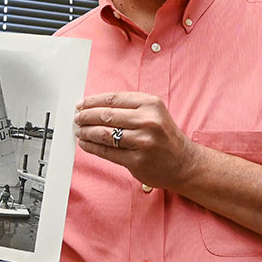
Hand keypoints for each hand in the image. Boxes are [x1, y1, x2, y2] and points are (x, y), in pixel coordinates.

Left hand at [74, 92, 200, 190]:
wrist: (185, 163)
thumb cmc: (166, 137)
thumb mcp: (154, 113)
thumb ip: (130, 108)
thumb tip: (96, 107)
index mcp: (151, 104)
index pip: (114, 99)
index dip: (93, 101)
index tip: (82, 104)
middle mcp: (147, 121)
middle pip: (106, 115)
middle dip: (86, 116)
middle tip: (77, 118)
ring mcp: (142, 141)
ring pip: (104, 134)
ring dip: (87, 132)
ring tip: (79, 131)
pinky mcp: (136, 160)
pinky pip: (107, 152)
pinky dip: (92, 147)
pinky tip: (85, 144)